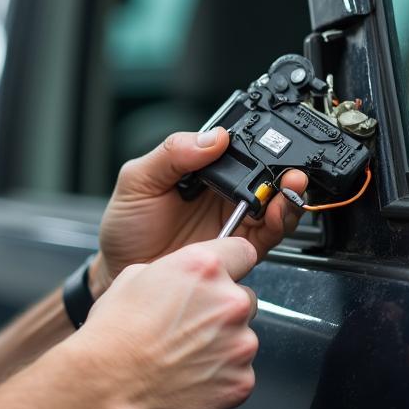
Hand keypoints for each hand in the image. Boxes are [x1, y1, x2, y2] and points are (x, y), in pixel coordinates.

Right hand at [77, 238, 260, 408]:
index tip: (225, 275)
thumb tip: (183, 279)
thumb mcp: (134, 277)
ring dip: (221, 345)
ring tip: (182, 357)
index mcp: (204, 269)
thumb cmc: (114, 336)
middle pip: (242, 298)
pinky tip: (188, 378)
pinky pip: (238, 374)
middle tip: (189, 327)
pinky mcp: (240, 382)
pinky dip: (220, 378)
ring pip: (241, 338)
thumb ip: (175, 271)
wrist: (107, 389)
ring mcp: (239, 344)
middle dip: (222, 310)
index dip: (231, 265)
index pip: (242, 252)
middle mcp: (229, 302)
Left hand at [91, 128, 307, 295]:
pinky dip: (281, 222)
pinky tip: (279, 213)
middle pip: (263, 176)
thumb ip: (172, 153)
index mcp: (200, 169)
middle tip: (288, 168)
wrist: (120, 272)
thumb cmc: (125, 227)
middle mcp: (222, 193)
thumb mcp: (139, 180)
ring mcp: (233, 222)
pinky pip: (269, 235)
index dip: (258, 143)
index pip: (237, 150)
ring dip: (287, 194)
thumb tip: (213, 137)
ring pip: (273, 204)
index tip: (270, 140)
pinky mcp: (239, 250)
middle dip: (283, 169)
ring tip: (289, 188)